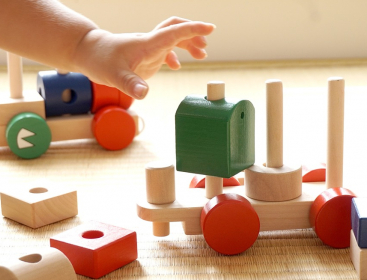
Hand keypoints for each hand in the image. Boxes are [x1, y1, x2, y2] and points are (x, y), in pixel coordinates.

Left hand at [74, 17, 214, 98]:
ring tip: (202, 55)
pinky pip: (165, 49)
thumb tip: (144, 94)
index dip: (194, 29)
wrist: (87, 52)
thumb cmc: (99, 60)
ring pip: (172, 38)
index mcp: (147, 43)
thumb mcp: (114, 75)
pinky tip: (177, 66)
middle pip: (176, 30)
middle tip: (206, 46)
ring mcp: (148, 48)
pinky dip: (175, 54)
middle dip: (194, 34)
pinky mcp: (145, 55)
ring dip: (188, 43)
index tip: (210, 28)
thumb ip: (131, 84)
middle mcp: (150, 42)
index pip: (174, 32)